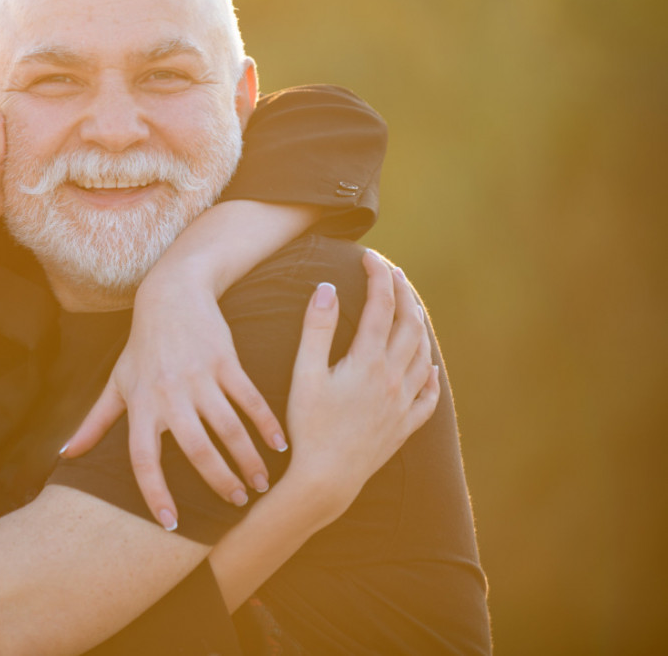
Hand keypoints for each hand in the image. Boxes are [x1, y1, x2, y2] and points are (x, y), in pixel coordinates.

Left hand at [63, 281, 285, 530]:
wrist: (172, 294)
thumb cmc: (142, 345)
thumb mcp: (117, 382)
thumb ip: (95, 422)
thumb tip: (66, 454)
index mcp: (141, 403)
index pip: (144, 458)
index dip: (154, 492)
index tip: (172, 524)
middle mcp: (168, 393)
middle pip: (195, 448)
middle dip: (219, 481)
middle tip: (237, 504)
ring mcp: (199, 376)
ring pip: (228, 428)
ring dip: (248, 460)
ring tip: (261, 484)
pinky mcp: (225, 360)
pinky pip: (249, 399)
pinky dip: (266, 424)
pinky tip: (279, 446)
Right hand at [284, 251, 439, 521]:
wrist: (327, 479)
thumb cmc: (308, 427)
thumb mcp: (304, 375)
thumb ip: (316, 330)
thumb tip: (327, 289)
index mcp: (368, 362)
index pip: (381, 306)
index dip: (378, 277)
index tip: (369, 257)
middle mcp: (393, 379)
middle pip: (408, 324)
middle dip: (402, 293)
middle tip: (392, 273)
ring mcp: (402, 404)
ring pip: (421, 354)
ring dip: (418, 325)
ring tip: (410, 308)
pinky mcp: (403, 426)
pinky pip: (428, 397)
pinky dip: (430, 376)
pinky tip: (427, 368)